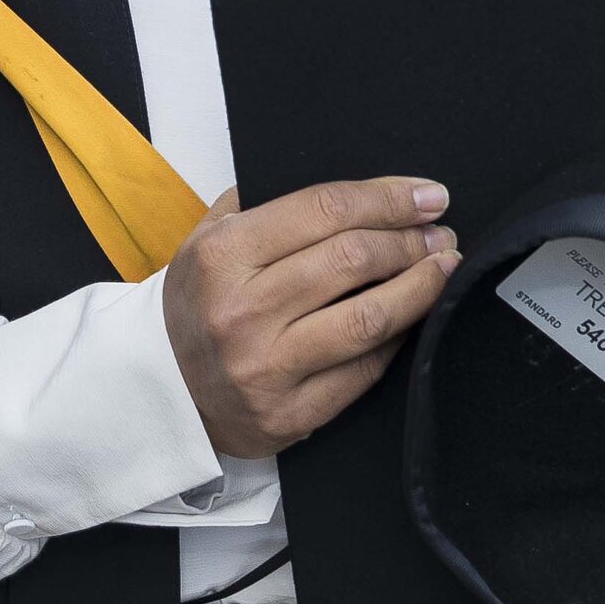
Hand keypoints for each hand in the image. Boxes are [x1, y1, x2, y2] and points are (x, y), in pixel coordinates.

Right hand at [162, 176, 457, 458]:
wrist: (160, 389)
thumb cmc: (198, 302)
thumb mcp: (207, 238)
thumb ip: (263, 202)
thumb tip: (355, 187)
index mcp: (222, 256)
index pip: (324, 210)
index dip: (387, 199)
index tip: (427, 196)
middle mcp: (241, 312)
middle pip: (352, 260)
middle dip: (411, 242)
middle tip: (440, 234)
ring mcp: (266, 369)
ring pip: (367, 319)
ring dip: (420, 289)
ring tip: (444, 268)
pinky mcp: (289, 416)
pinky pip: (364, 372)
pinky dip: (397, 339)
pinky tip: (413, 318)